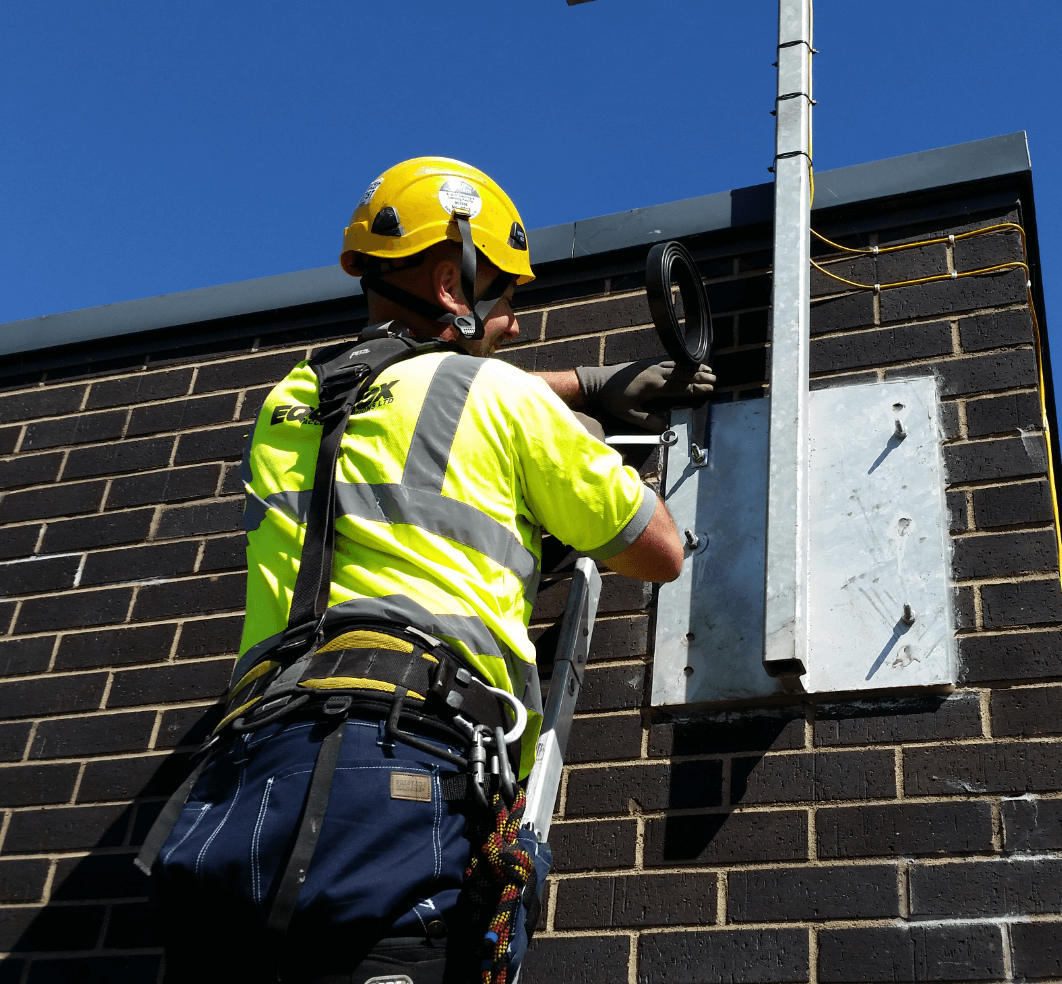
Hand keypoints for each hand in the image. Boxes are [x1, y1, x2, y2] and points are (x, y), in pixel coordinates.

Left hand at [575, 359, 715, 431]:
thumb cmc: (612, 399)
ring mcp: (651, 365)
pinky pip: (668, 360)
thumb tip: (664, 427)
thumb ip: (646, 421)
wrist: (598, 382)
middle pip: (682, 374)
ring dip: (693, 368)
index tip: (709, 389)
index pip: (679, 388)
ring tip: (707, 369)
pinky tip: (687, 364)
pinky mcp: (646, 363)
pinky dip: (681, 362)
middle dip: (699, 377)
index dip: (695, 389)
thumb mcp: (628, 414)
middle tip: (715, 379)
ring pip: (677, 365)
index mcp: (653, 386)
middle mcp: (655, 373)